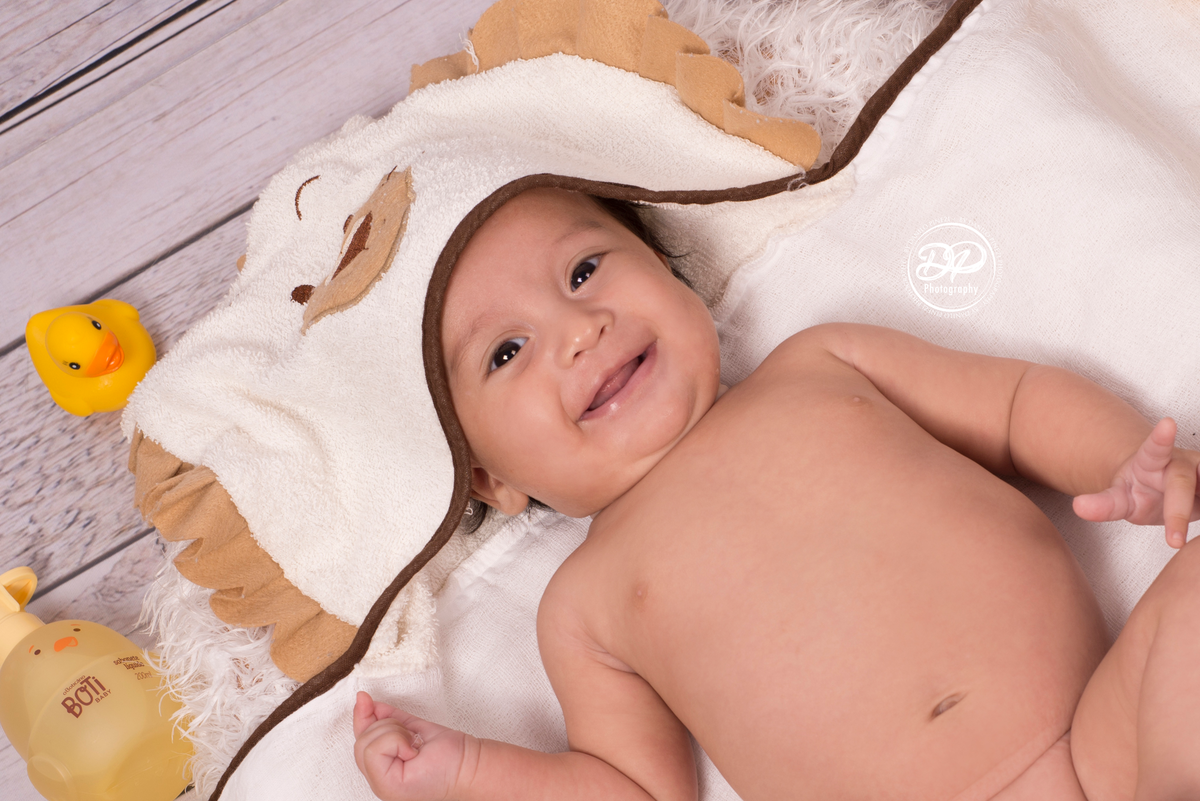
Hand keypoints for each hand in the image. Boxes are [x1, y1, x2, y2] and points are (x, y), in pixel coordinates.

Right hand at [353, 691, 471, 800]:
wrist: (468, 765)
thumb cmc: (447, 752)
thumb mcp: (408, 728)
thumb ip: (385, 717)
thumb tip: (363, 700)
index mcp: (382, 770)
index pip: (359, 739)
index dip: (363, 717)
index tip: (368, 700)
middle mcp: (378, 781)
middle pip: (361, 740)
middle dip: (388, 727)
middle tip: (412, 738)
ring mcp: (381, 786)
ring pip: (367, 743)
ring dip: (395, 733)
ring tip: (415, 745)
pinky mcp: (387, 786)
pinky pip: (375, 750)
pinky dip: (396, 740)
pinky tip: (413, 750)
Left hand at [1072, 417, 1199, 548]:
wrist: (1159, 493)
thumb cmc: (1138, 493)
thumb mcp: (1119, 500)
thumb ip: (1102, 505)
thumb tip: (1078, 507)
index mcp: (1152, 460)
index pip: (1155, 448)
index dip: (1161, 437)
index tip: (1167, 423)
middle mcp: (1183, 462)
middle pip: (1183, 482)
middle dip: (1178, 511)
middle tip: (1173, 541)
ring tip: (1196, 511)